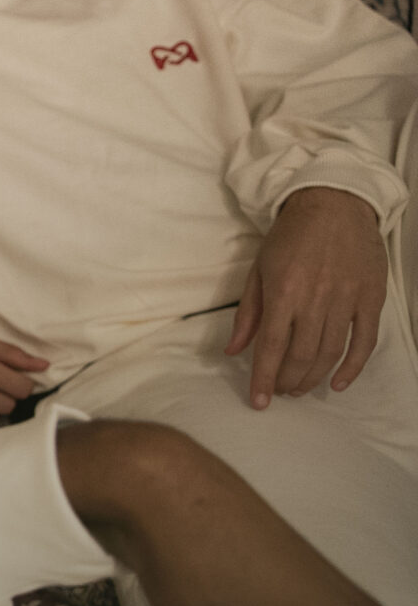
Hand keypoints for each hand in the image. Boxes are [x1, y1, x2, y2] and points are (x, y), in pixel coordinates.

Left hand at [227, 187, 387, 407]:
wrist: (334, 204)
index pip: (270, 347)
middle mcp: (315, 299)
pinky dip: (353, 367)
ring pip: (331, 353)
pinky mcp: (370, 298)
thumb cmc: (290, 237)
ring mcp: (346, 299)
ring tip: (300, 388)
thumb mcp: (258, 270)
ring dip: (314, 377)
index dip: (263, 378)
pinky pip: (365, 341)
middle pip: (301, 355)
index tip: (259, 402)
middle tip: (280, 391)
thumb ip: (247, 313)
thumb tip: (233, 351)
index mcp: (283, 292)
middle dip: (288, 381)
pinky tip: (338, 383)